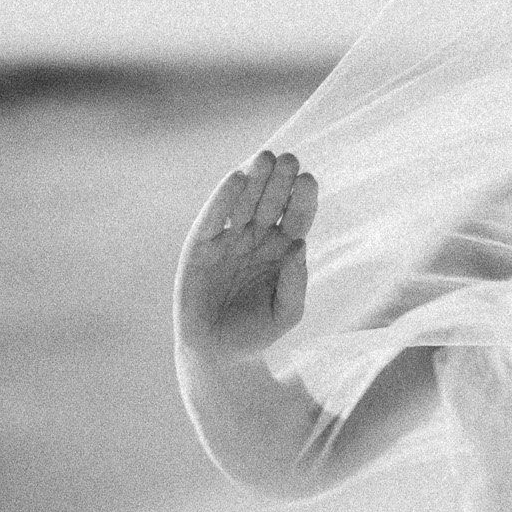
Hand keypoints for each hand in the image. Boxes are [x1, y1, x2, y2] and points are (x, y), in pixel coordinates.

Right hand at [175, 150, 317, 358]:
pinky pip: (214, 218)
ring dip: (254, 179)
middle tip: (290, 159)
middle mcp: (257, 238)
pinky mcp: (201, 247)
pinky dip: (223, 198)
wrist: (220, 353)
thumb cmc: (258, 331)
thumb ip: (296, 283)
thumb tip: (300, 245)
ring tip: (265, 158)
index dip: (303, 198)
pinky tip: (236, 178)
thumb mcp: (287, 312)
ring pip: (244, 202)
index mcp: (283, 249)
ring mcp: (228, 240)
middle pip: (271, 202)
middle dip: (280, 180)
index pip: (297, 216)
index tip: (309, 180)